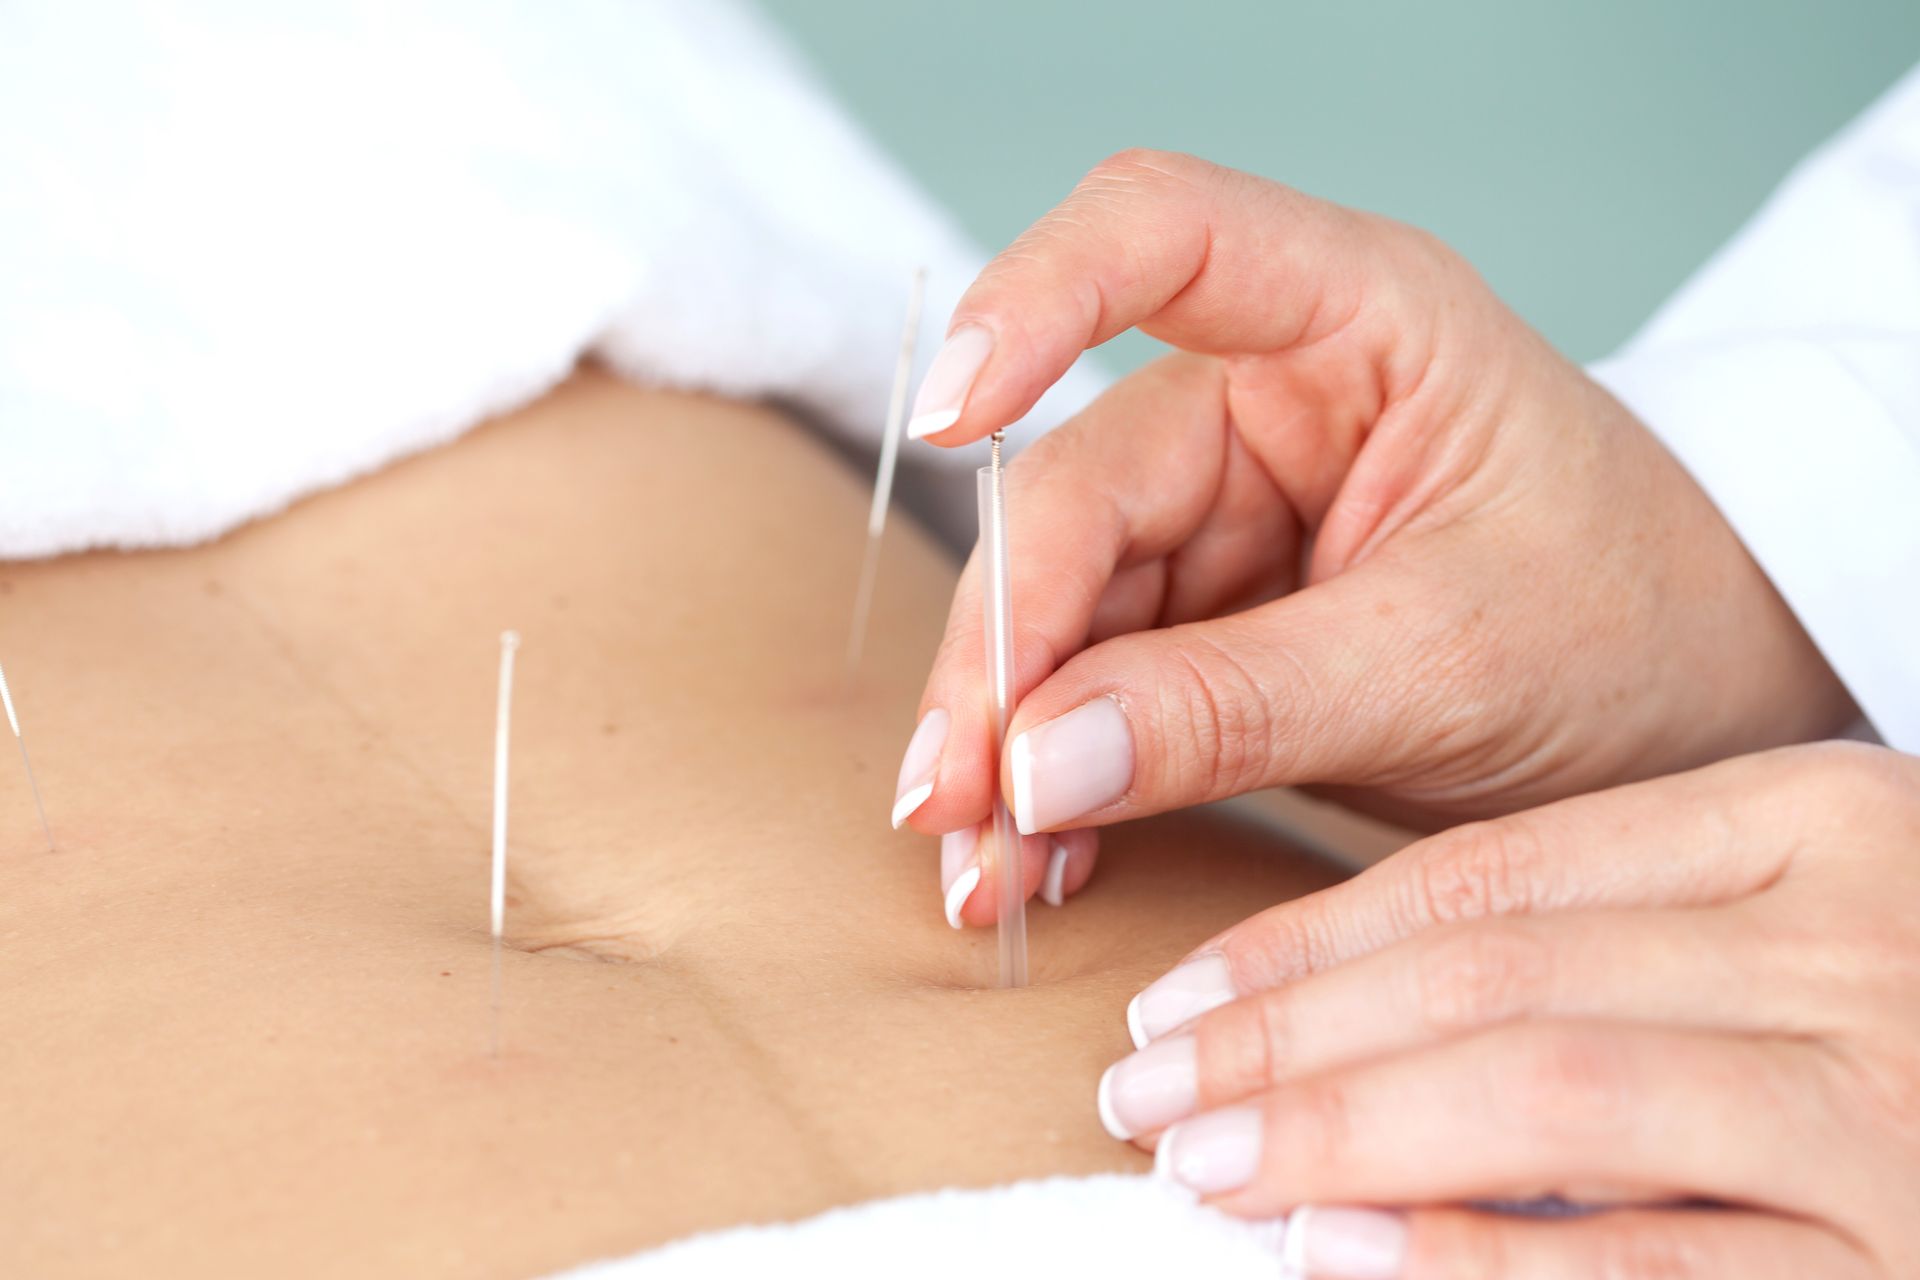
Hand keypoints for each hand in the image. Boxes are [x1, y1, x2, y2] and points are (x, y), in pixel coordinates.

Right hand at [890, 149, 1850, 921]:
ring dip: (1002, 743)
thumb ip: (1243, 704)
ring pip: (1055, 606)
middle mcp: (1263, 401)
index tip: (948, 420)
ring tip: (984, 870)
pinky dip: (1052, 781)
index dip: (1034, 299)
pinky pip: (1089, 688)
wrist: (1699, 705)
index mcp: (1358, 325)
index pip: (1162, 235)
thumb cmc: (1632, 629)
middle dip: (1003, 653)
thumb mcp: (1452, 664)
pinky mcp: (1203, 620)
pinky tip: (1032, 859)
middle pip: (1073, 488)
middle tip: (956, 798)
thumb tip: (1034, 765)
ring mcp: (1222, 515)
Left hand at [1095, 742, 1919, 1276]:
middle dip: (1285, 1037)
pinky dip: (1491, 1259)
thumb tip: (1365, 1009)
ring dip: (1342, 1132)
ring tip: (1198, 1164)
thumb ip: (1622, 938)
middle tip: (1142, 1088)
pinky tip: (1346, 1259)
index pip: (1491, 878)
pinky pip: (1665, 1265)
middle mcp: (1857, 939)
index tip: (1179, 995)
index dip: (1304, 940)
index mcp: (1814, 823)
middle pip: (1494, 979)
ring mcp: (1895, 1103)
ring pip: (1553, 1095)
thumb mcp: (1808, 918)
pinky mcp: (1912, 1267)